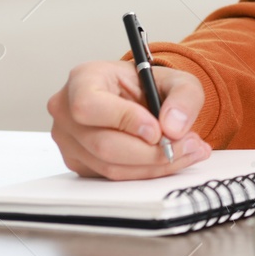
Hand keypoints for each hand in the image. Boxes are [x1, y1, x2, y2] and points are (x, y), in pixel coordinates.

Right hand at [47, 61, 209, 179]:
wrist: (140, 98)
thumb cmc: (150, 84)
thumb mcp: (177, 79)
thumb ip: (184, 96)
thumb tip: (173, 127)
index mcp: (83, 79)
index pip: (89, 105)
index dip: (124, 120)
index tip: (157, 130)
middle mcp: (66, 111)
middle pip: (102, 144)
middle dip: (150, 151)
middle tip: (187, 145)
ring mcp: (68, 140)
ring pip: (109, 166)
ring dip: (154, 165)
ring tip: (187, 151)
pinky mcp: (78, 163)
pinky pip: (111, 177)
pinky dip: (146, 172)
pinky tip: (171, 158)